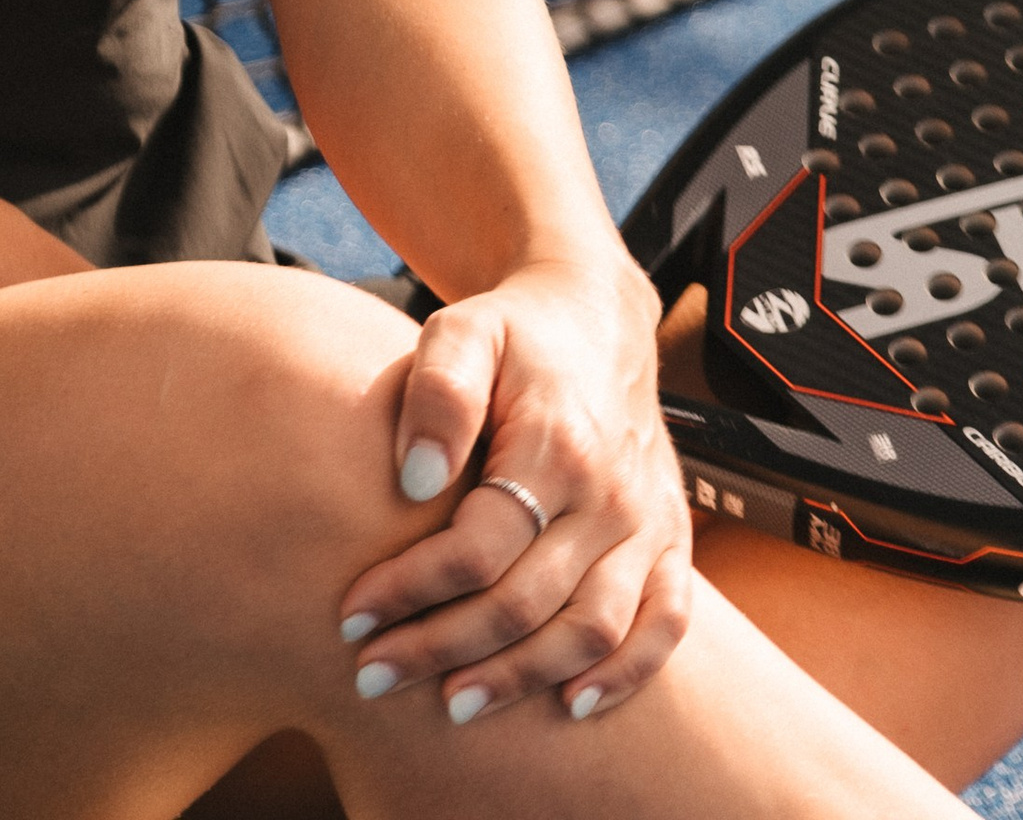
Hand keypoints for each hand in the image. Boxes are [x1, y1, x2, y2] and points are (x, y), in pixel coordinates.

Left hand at [336, 252, 689, 731]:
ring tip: (452, 702)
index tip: (352, 616)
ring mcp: (647, 523)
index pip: (477, 547)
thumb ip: (436, 393)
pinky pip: (663, 625)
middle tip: (374, 674)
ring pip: (591, 630)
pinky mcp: (670, 541)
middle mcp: (611, 495)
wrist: (599, 319)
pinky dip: (625, 675)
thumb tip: (415, 480)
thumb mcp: (461, 329)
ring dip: (520, 677)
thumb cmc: (514, 333)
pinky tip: (570, 704)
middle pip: (525, 602)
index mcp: (556, 444)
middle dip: (443, 648)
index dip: (410, 589)